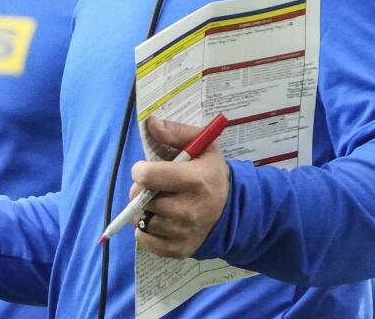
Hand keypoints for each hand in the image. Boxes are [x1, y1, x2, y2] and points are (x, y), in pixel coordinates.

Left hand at [130, 116, 230, 258]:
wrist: (233, 209)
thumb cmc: (210, 173)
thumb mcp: (202, 145)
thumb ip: (176, 132)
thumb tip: (151, 123)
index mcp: (194, 180)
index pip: (147, 176)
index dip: (141, 170)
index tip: (148, 169)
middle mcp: (188, 209)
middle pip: (142, 200)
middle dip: (142, 191)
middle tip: (154, 188)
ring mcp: (183, 232)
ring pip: (141, 221)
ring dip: (144, 211)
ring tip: (158, 204)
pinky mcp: (178, 249)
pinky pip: (144, 241)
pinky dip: (145, 231)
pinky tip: (159, 220)